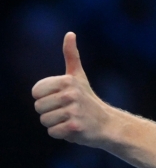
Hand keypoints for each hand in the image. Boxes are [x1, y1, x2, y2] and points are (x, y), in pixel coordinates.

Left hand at [32, 32, 112, 147]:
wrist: (108, 124)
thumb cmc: (88, 100)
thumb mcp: (78, 76)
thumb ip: (71, 55)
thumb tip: (70, 33)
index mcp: (67, 81)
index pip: (36, 92)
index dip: (45, 98)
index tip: (61, 99)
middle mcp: (71, 94)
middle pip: (38, 108)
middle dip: (50, 113)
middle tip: (67, 112)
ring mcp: (74, 111)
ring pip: (45, 121)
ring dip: (56, 124)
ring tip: (71, 120)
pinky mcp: (75, 127)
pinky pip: (53, 132)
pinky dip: (62, 134)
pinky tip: (74, 129)